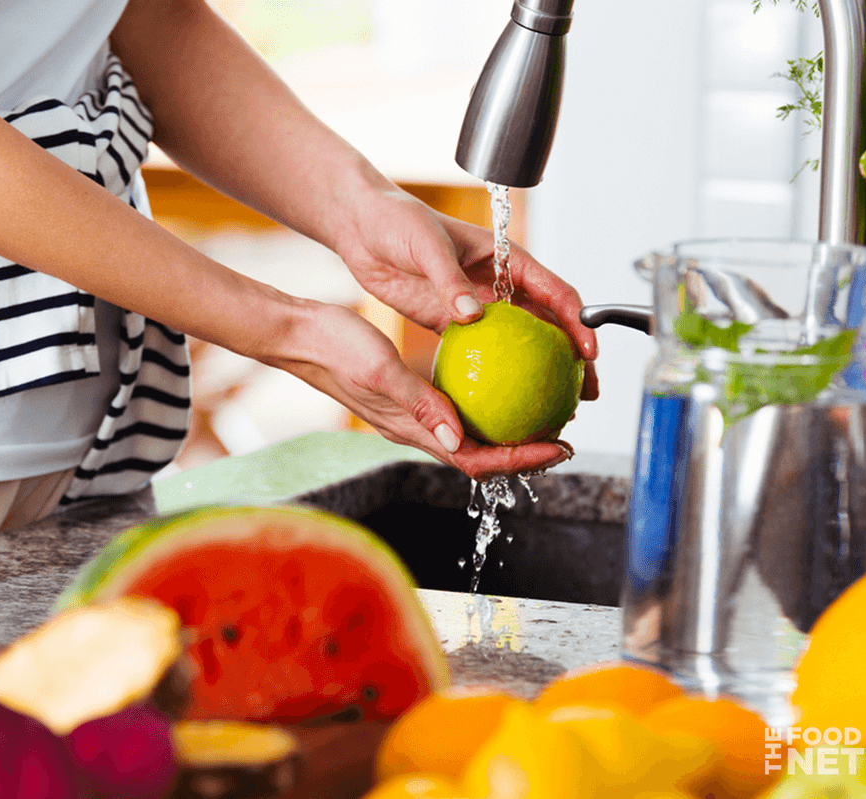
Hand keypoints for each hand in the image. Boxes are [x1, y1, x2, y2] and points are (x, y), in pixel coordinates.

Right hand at [266, 303, 576, 480]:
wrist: (301, 335)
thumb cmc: (335, 349)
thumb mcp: (380, 371)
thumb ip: (419, 403)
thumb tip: (458, 439)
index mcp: (411, 430)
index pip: (475, 460)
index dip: (520, 460)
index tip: (557, 449)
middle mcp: (417, 429)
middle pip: (481, 455)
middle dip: (525, 453)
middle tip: (563, 437)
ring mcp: (414, 415)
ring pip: (472, 434)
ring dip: (510, 432)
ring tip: (544, 414)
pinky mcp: (411, 396)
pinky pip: (459, 407)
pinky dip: (488, 402)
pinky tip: (505, 379)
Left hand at [332, 188, 598, 401]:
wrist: (362, 227)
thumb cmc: (397, 221)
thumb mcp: (426, 246)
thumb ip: (449, 279)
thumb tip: (471, 315)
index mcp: (505, 258)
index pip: (555, 293)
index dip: (579, 323)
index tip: (589, 352)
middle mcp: (498, 284)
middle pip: (549, 326)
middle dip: (573, 360)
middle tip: (585, 394)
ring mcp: (477, 305)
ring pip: (520, 345)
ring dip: (540, 374)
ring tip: (555, 410)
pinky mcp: (450, 322)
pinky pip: (481, 353)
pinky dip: (496, 376)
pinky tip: (501, 404)